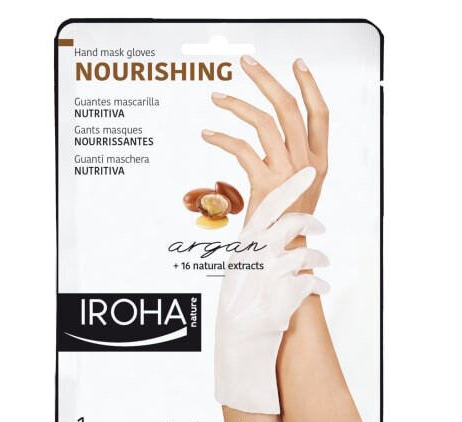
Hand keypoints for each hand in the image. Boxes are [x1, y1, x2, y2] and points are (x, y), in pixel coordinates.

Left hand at [202, 55, 328, 221]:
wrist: (282, 251)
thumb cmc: (287, 217)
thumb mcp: (300, 183)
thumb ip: (294, 155)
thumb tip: (275, 129)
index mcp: (318, 160)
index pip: (320, 114)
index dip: (310, 85)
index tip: (297, 63)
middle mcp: (307, 162)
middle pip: (289, 109)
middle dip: (266, 80)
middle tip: (246, 63)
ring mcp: (287, 173)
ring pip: (264, 123)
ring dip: (237, 105)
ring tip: (217, 97)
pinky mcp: (265, 185)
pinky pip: (241, 150)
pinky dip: (222, 139)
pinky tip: (208, 134)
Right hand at [214, 168, 328, 413]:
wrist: (239, 336)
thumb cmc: (239, 299)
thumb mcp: (240, 265)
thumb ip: (255, 244)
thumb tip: (272, 226)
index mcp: (246, 243)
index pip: (269, 206)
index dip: (291, 187)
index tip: (308, 172)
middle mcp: (258, 253)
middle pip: (292, 224)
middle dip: (311, 223)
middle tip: (320, 228)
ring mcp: (273, 272)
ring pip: (306, 252)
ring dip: (318, 258)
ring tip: (322, 264)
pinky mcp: (288, 292)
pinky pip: (313, 280)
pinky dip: (320, 283)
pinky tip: (321, 287)